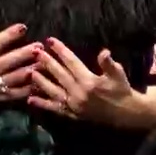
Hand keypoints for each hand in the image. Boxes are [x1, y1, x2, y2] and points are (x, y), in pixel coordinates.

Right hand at [0, 23, 37, 111]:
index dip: (9, 35)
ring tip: (43, 64)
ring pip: (14, 78)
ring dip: (29, 71)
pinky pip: (12, 95)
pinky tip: (37, 86)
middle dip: (25, 54)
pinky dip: (26, 91)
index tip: (22, 27)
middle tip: (40, 47)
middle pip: (9, 62)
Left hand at [28, 39, 147, 126]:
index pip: (71, 62)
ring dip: (41, 82)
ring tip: (30, 71)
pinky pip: (55, 109)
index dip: (60, 51)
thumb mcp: (118, 74)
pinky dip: (43, 104)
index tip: (50, 40)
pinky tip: (30, 99)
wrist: (125, 113)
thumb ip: (109, 64)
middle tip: (34, 52)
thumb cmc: (121, 90)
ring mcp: (74, 105)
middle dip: (46, 62)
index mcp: (89, 81)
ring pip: (53, 91)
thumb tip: (104, 52)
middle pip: (59, 75)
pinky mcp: (72, 114)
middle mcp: (79, 93)